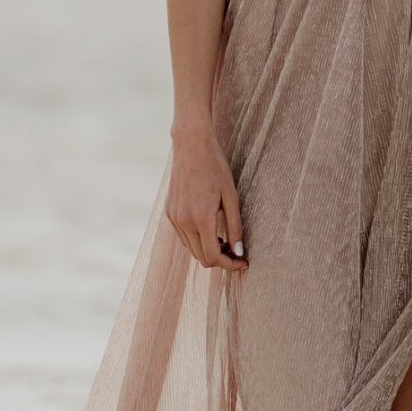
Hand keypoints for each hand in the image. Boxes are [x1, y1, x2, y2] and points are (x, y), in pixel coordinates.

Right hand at [166, 125, 246, 270]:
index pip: (214, 256)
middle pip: (201, 258)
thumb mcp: (231, 195)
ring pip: (192, 250)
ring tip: (224, 238)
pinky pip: (184, 237)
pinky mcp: (169, 214)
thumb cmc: (215, 167)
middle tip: (236, 250)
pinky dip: (197, 240)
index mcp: (201, 218)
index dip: (230, 264)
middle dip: (220, 259)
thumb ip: (235, 226)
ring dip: (208, 250)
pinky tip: (209, 228)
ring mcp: (174, 219)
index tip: (243, 262)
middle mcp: (184, 222)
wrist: (191, 146)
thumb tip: (239, 252)